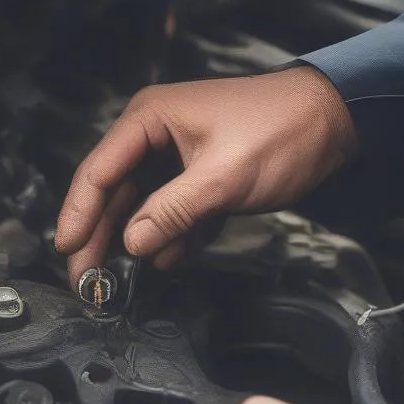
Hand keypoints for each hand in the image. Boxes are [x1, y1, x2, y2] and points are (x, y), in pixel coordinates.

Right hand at [55, 67, 354, 284]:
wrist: (336, 122)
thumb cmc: (280, 132)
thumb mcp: (222, 176)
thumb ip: (172, 211)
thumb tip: (131, 244)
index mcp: (149, 121)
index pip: (98, 172)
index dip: (78, 214)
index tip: (67, 251)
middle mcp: (155, 138)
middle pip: (113, 195)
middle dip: (99, 239)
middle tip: (85, 281)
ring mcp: (177, 160)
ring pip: (141, 208)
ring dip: (133, 244)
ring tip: (117, 281)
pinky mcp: (199, 180)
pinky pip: (172, 215)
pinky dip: (169, 239)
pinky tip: (166, 261)